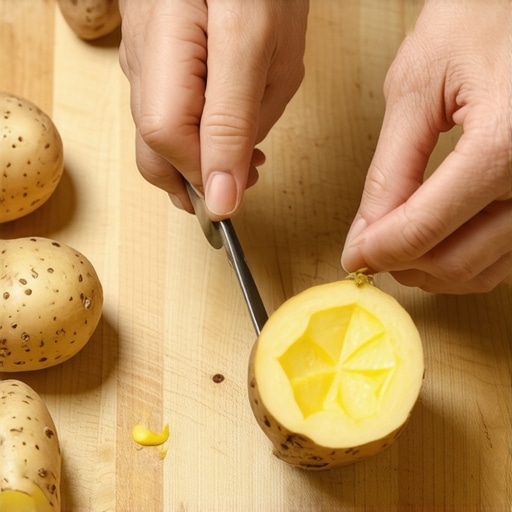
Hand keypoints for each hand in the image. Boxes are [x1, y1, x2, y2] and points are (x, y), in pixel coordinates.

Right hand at [118, 0, 307, 218]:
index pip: (169, 134)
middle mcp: (146, 52)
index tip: (232, 203)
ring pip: (155, 134)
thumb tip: (221, 195)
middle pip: (152, 145)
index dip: (200, 177)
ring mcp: (140, 55)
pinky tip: (225, 130)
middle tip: (242, 184)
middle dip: (194, 179)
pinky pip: (161, 112)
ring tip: (243, 157)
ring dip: (197, 158)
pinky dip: (193, 135)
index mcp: (174, 38)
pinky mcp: (147, 59)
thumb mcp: (270, 51)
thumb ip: (239, 125)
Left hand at [342, 0, 511, 293]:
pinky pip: (508, 252)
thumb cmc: (483, 15)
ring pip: (485, 268)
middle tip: (369, 253)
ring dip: (434, 268)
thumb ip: (391, 169)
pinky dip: (467, 257)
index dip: (378, 250)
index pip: (424, 228)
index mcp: (506, 145)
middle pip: (457, 261)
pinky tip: (439, 239)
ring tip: (398, 247)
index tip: (352, 256)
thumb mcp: (417, 87)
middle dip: (403, 265)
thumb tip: (368, 229)